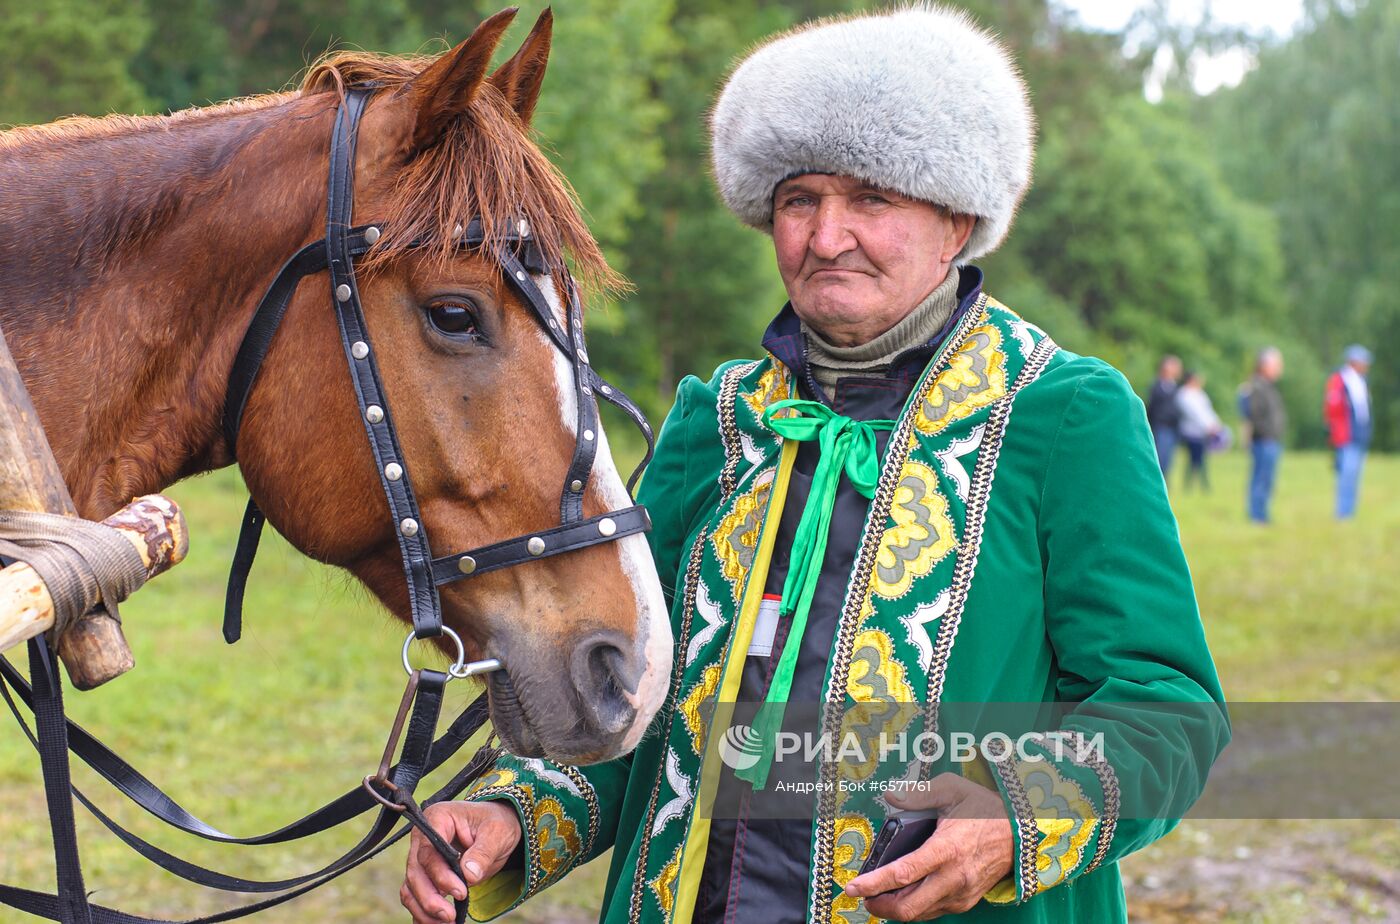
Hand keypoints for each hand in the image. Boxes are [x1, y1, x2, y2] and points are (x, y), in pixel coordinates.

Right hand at [400, 800, 522, 922]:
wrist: (497, 828)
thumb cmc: (496, 823)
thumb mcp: (497, 833)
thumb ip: (482, 853)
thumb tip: (469, 876)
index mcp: (437, 818)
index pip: (429, 851)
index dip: (440, 875)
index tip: (461, 892)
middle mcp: (422, 837)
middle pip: (415, 872)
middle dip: (430, 898)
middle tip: (450, 916)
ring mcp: (421, 856)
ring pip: (411, 887)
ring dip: (424, 909)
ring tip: (446, 923)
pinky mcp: (425, 873)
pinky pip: (415, 895)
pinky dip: (422, 912)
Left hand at [844, 773, 1012, 920]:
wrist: (1020, 833)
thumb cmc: (986, 809)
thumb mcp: (953, 789)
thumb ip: (919, 793)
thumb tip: (890, 794)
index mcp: (946, 849)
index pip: (903, 874)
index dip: (873, 884)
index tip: (853, 887)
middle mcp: (953, 877)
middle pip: (908, 906)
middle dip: (879, 906)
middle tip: (863, 897)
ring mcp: (961, 893)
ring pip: (920, 914)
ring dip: (895, 909)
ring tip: (879, 896)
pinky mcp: (966, 901)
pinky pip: (934, 912)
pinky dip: (915, 907)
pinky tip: (905, 894)